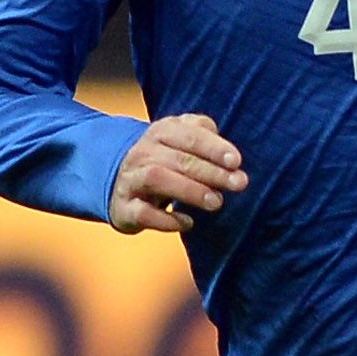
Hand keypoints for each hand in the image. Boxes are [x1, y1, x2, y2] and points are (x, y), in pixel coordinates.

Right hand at [110, 114, 245, 235]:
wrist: (118, 182)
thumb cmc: (162, 161)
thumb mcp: (180, 140)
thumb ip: (205, 138)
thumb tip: (230, 158)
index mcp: (160, 132)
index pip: (189, 135)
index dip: (214, 148)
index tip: (236, 161)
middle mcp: (142, 153)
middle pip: (178, 159)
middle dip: (211, 172)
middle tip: (238, 184)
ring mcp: (130, 180)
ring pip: (156, 179)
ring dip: (190, 190)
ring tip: (216, 202)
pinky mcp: (124, 208)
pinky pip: (143, 213)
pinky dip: (166, 219)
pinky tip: (188, 223)